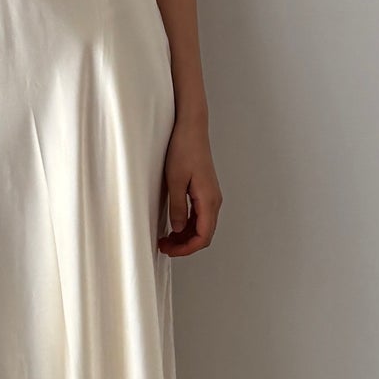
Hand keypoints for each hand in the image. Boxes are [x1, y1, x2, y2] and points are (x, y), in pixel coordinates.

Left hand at [158, 119, 220, 254]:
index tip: (170, 250)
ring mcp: (211, 195)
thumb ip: (178, 207)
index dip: (187, 249)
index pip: (203, 236)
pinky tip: (174, 224)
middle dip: (185, 245)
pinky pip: (200, 215)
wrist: (191, 128)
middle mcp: (214, 200)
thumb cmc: (183, 149)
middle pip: (204, 234)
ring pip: (202, 225)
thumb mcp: (175, 180)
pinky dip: (188, 224)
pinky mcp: (205, 190)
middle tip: (164, 246)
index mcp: (209, 199)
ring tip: (166, 238)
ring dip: (186, 236)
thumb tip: (179, 229)